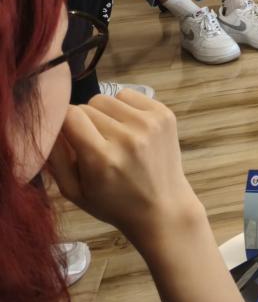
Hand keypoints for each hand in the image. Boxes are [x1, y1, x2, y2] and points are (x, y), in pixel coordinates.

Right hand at [46, 92, 207, 251]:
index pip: (70, 115)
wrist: (162, 206)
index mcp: (102, 158)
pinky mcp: (165, 114)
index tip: (64, 133)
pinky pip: (129, 95)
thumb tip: (48, 124)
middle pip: (88, 106)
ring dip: (103, 113)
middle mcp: (128, 136)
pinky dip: (123, 107)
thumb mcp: (74, 191)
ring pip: (107, 98)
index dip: (62, 122)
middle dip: (83, 122)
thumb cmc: (113, 203)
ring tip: (111, 136)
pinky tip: (128, 128)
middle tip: (91, 143)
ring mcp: (150, 122)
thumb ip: (56, 158)